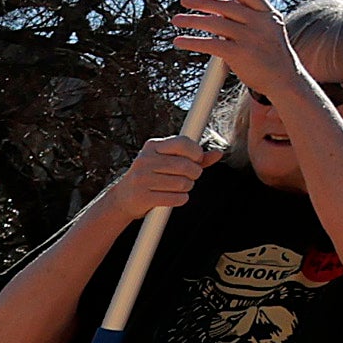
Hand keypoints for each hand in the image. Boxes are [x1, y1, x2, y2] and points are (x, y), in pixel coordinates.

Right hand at [97, 136, 212, 220]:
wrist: (123, 199)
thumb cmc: (151, 177)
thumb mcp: (168, 162)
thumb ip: (194, 158)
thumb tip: (219, 153)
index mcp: (152, 147)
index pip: (182, 143)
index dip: (196, 153)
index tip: (197, 160)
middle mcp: (145, 160)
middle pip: (186, 165)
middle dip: (195, 173)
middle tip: (191, 177)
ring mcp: (142, 178)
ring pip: (183, 183)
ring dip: (188, 187)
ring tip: (180, 187)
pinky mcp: (143, 197)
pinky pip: (176, 198)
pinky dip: (181, 199)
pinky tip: (176, 197)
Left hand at [168, 0, 313, 108]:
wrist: (285, 81)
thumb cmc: (273, 58)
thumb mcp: (269, 34)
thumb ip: (248, 22)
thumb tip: (219, 13)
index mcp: (270, 16)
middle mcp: (261, 23)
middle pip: (227, 7)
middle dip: (203, 2)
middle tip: (185, 0)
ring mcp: (250, 38)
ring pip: (214, 23)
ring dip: (192, 20)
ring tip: (177, 20)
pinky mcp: (238, 53)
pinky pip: (209, 44)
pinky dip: (191, 41)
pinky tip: (179, 41)